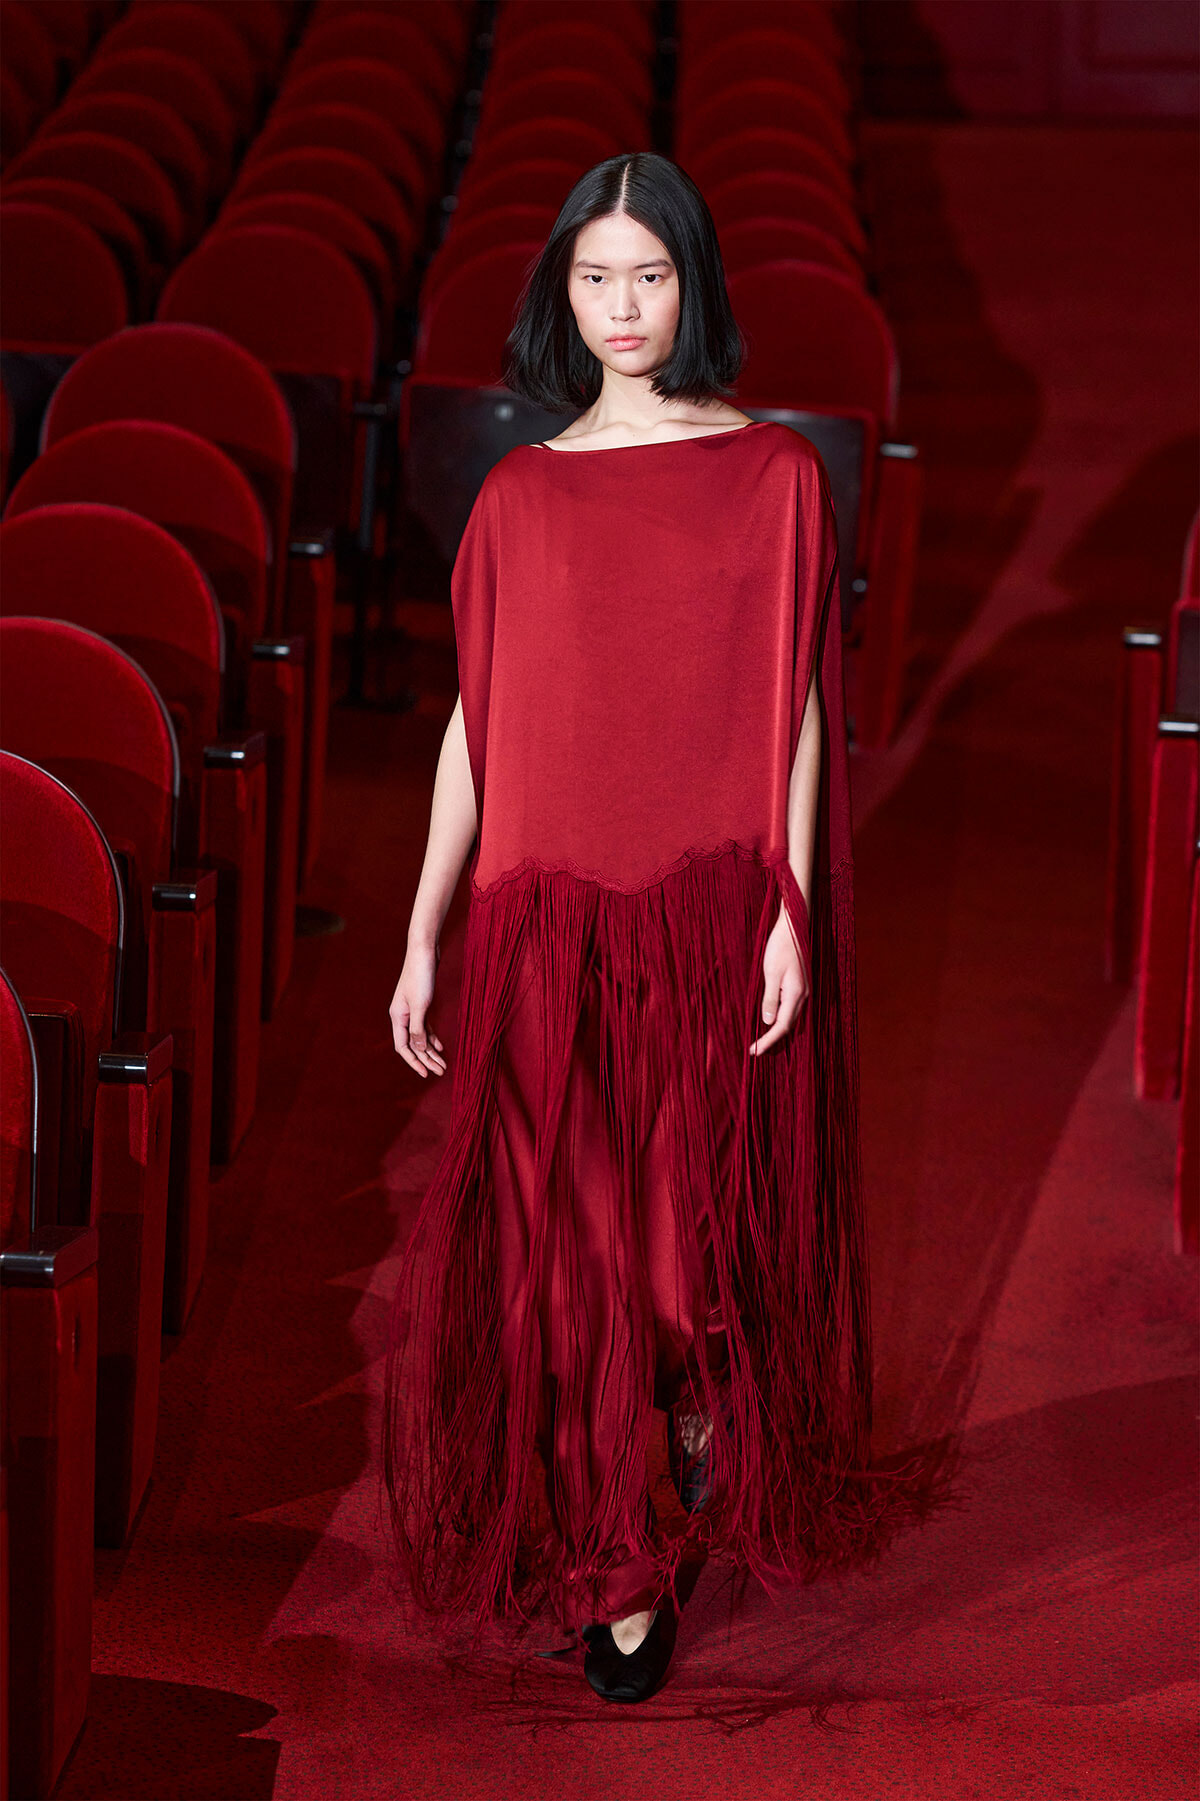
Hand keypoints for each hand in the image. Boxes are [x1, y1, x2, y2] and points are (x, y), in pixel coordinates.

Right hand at [390, 942, 446, 1078]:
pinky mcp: (422, 1004)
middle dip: (426, 1059)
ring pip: (421, 1037)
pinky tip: (440, 1046)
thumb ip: (418, 1029)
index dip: (414, 1062)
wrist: (424, 951)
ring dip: (431, 1051)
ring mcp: (412, 1010)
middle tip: (441, 1072)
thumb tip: (418, 1049)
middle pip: (413, 1045)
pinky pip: (425, 1027)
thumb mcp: (421, 1005)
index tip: (426, 1074)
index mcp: (397, 1017)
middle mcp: (402, 1016)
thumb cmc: (421, 976)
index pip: (403, 1047)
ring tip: (443, 1064)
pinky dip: (432, 1037)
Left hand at [749, 907, 809, 1055]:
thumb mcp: (771, 973)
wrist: (794, 927)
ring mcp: (804, 991)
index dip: (768, 1041)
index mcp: (796, 994)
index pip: (782, 1027)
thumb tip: (768, 1022)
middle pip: (789, 1026)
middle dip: (773, 1040)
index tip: (754, 1051)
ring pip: (792, 1019)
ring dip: (778, 1031)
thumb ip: (770, 999)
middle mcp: (803, 995)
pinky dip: (782, 1019)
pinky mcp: (800, 986)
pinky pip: (792, 1009)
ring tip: (762, 1040)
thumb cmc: (781, 947)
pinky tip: (772, 1021)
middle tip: (755, 1050)